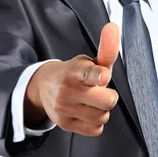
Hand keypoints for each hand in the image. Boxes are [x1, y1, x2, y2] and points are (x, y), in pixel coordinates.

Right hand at [29, 22, 119, 136]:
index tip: (104, 76)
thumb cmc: (74, 73)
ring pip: (103, 117)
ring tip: (91, 102)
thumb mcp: (88, 60)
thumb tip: (114, 26)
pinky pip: (96, 130)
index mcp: (75, 70)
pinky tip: (87, 113)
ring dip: (102, 110)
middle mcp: (67, 90)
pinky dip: (96, 123)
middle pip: (107, 101)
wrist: (43, 88)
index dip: (98, 76)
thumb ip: (106, 49)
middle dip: (109, 96)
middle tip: (100, 91)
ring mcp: (64, 108)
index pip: (88, 74)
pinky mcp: (65, 124)